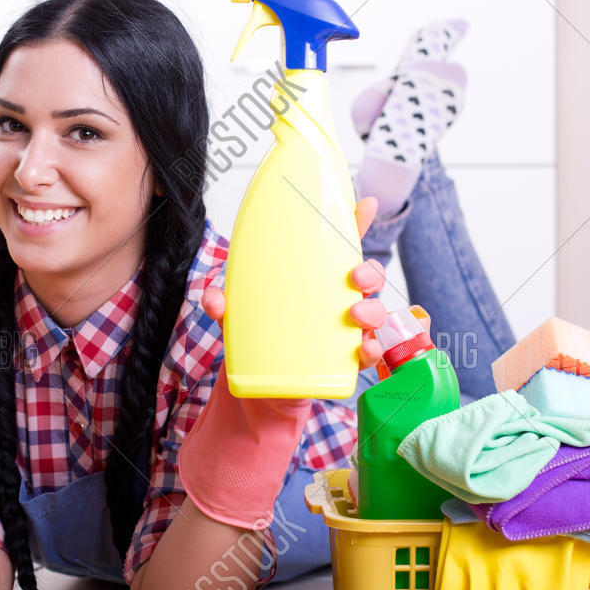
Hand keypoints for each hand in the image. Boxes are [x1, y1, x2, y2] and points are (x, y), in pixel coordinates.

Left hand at [202, 195, 389, 369]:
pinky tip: (365, 349)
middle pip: (367, 277)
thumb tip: (214, 299)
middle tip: (355, 277)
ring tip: (355, 315)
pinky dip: (372, 350)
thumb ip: (224, 304)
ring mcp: (346, 329)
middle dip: (370, 272)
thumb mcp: (238, 315)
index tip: (364, 204)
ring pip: (374, 311)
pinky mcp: (346, 360)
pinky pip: (370, 352)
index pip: (339, 246)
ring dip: (372, 310)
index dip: (355, 223)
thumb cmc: (260, 335)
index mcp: (315, 279)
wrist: (265, 385)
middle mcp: (337, 299)